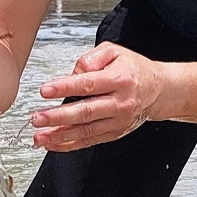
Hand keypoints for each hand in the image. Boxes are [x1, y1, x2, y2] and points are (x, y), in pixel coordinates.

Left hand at [30, 43, 171, 150]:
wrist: (158, 90)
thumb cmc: (134, 70)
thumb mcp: (114, 52)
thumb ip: (90, 58)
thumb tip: (72, 74)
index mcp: (119, 79)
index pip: (88, 84)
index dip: (64, 88)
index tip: (45, 91)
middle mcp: (119, 103)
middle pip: (85, 112)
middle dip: (58, 117)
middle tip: (38, 118)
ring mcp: (117, 121)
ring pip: (85, 131)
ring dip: (60, 135)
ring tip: (39, 135)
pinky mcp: (114, 133)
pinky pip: (89, 141)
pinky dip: (70, 145)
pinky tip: (53, 144)